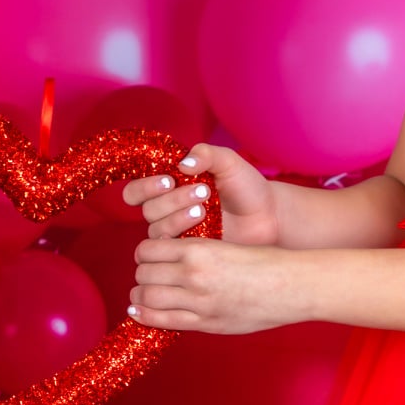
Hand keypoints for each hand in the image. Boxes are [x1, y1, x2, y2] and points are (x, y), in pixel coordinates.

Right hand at [122, 142, 280, 245]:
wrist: (268, 214)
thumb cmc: (245, 186)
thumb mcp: (228, 162)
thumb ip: (206, 154)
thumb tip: (183, 163)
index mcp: (169, 186)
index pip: (136, 190)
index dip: (144, 186)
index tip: (170, 179)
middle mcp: (167, 209)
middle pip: (147, 209)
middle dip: (171, 199)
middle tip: (202, 191)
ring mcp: (177, 232)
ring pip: (156, 229)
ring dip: (176, 216)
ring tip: (204, 208)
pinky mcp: (188, 250)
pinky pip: (171, 247)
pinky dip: (183, 233)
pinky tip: (204, 222)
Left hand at [127, 236, 304, 333]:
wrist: (291, 286)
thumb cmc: (263, 263)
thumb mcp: (224, 246)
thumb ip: (194, 253)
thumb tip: (165, 256)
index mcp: (198, 249)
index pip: (148, 249)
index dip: (145, 254)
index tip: (150, 257)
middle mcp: (193, 274)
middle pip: (143, 273)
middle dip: (142, 275)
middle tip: (148, 277)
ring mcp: (198, 301)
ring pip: (147, 296)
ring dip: (140, 295)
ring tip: (143, 295)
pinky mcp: (206, 322)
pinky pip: (162, 320)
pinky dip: (145, 315)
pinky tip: (139, 312)